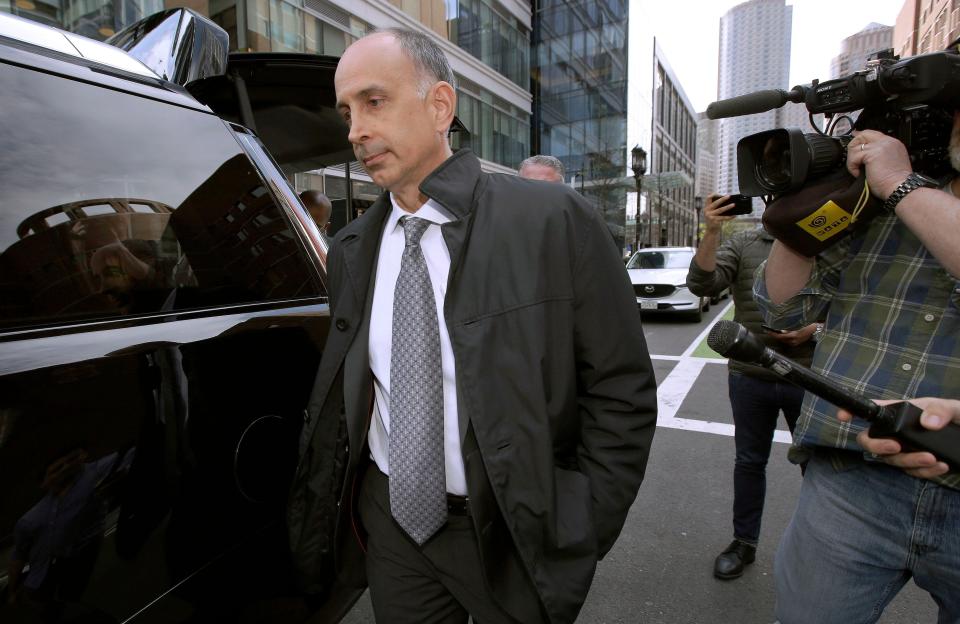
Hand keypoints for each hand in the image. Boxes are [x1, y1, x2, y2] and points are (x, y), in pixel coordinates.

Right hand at [703, 194, 736, 232]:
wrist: (711, 230)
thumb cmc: (713, 220)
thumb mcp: (712, 213)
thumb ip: (715, 208)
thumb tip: (727, 202)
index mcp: (706, 208)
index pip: (708, 199)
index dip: (713, 195)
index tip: (719, 194)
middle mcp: (707, 211)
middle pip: (715, 203)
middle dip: (722, 199)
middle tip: (728, 196)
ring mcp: (710, 216)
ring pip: (720, 210)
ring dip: (728, 207)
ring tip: (733, 204)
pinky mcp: (714, 221)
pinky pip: (724, 218)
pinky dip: (729, 217)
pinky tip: (734, 215)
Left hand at [766, 323, 816, 346]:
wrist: (816, 329)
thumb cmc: (807, 324)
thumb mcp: (797, 324)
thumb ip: (788, 329)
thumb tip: (780, 331)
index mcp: (794, 335)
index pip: (780, 336)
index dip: (773, 334)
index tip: (768, 331)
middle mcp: (794, 340)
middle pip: (781, 339)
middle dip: (775, 335)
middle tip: (769, 331)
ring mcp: (796, 343)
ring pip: (784, 341)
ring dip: (779, 337)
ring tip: (774, 332)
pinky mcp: (797, 343)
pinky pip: (788, 341)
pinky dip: (784, 338)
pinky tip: (782, 335)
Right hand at [837, 397, 959, 477]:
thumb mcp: (953, 408)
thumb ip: (940, 410)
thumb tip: (927, 423)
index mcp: (901, 412)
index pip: (871, 410)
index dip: (852, 411)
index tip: (843, 416)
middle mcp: (897, 432)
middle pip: (870, 440)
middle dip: (877, 446)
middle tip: (895, 448)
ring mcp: (905, 450)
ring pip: (891, 460)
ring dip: (909, 461)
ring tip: (932, 459)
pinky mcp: (917, 465)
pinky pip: (911, 472)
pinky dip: (924, 472)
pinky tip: (941, 466)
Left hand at [845, 129, 912, 199]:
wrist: (900, 187)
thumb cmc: (894, 182)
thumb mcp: (888, 163)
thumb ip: (878, 155)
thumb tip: (864, 155)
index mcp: (892, 143)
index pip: (873, 135)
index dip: (861, 141)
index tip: (854, 149)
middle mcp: (887, 141)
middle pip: (863, 134)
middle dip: (853, 147)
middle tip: (853, 161)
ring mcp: (880, 145)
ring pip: (855, 146)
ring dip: (852, 160)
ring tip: (858, 171)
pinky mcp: (872, 153)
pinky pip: (854, 156)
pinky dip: (852, 167)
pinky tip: (859, 174)